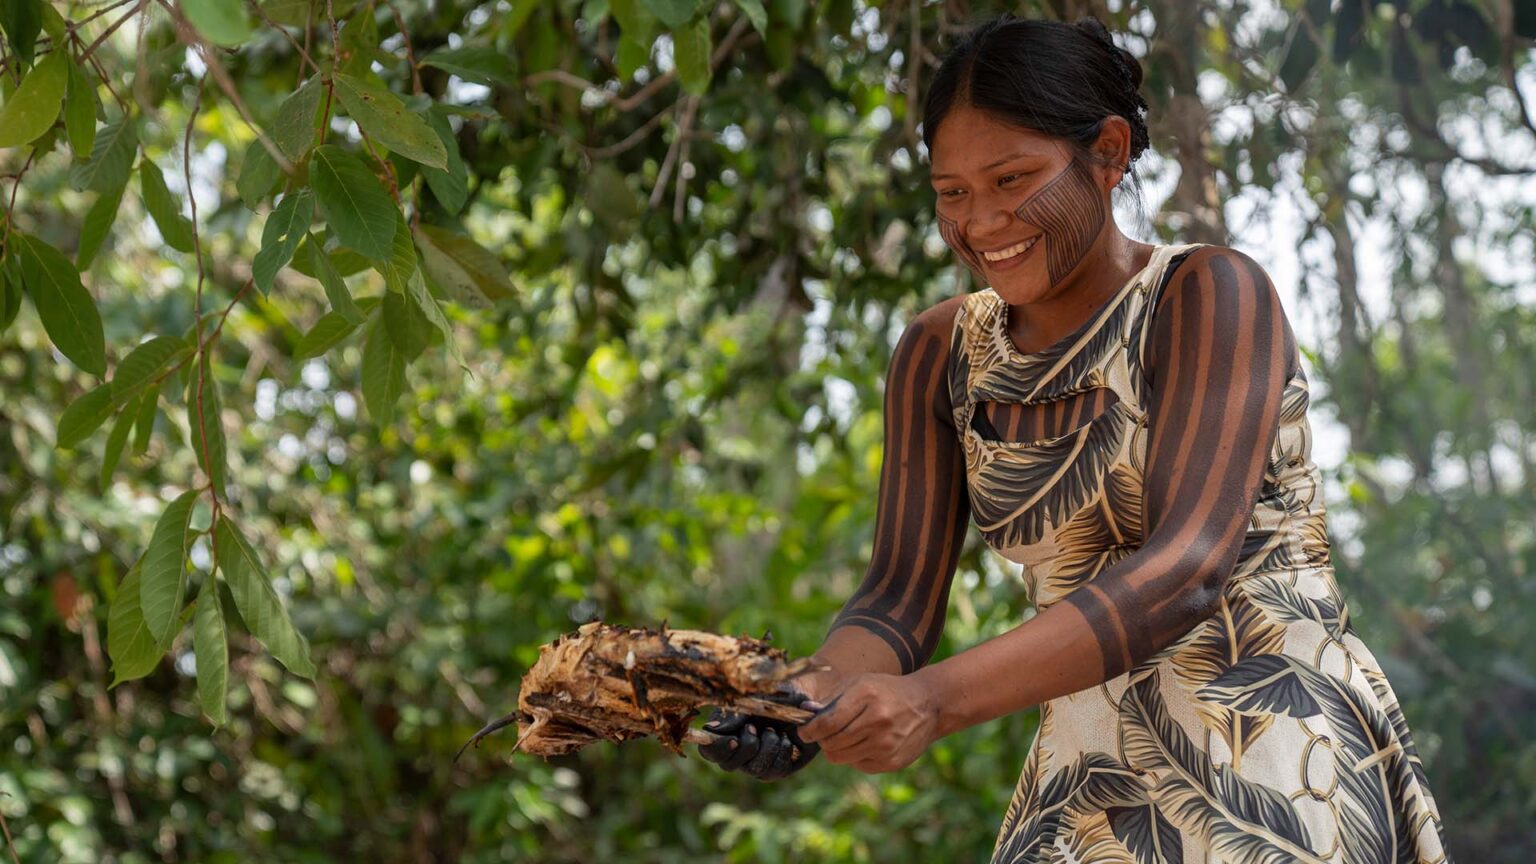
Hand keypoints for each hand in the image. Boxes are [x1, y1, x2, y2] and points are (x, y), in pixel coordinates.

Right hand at [696, 694, 819, 780]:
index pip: (709, 751)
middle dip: (745, 746)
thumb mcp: (753, 700)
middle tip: (756, 728)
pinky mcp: (778, 768)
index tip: (734, 738)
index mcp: (726, 733)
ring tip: (774, 729)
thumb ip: (733, 715)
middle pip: (728, 765)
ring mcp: (758, 762)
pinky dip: (782, 751)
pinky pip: (775, 770)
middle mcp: (738, 752)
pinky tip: (787, 738)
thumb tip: (711, 729)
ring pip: (754, 769)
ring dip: (767, 747)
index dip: (717, 748)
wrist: (804, 698)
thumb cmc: (773, 694)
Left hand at [797, 672, 940, 773]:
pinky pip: (857, 765)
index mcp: (867, 696)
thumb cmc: (886, 690)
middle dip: (822, 739)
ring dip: (836, 749)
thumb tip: (805, 713)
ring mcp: (886, 744)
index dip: (810, 730)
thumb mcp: (860, 683)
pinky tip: (865, 742)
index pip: (827, 723)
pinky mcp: (892, 762)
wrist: (927, 705)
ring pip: (841, 757)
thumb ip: (831, 698)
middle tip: (823, 733)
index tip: (804, 731)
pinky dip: (854, 756)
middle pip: (831, 743)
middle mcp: (877, 721)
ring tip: (844, 736)